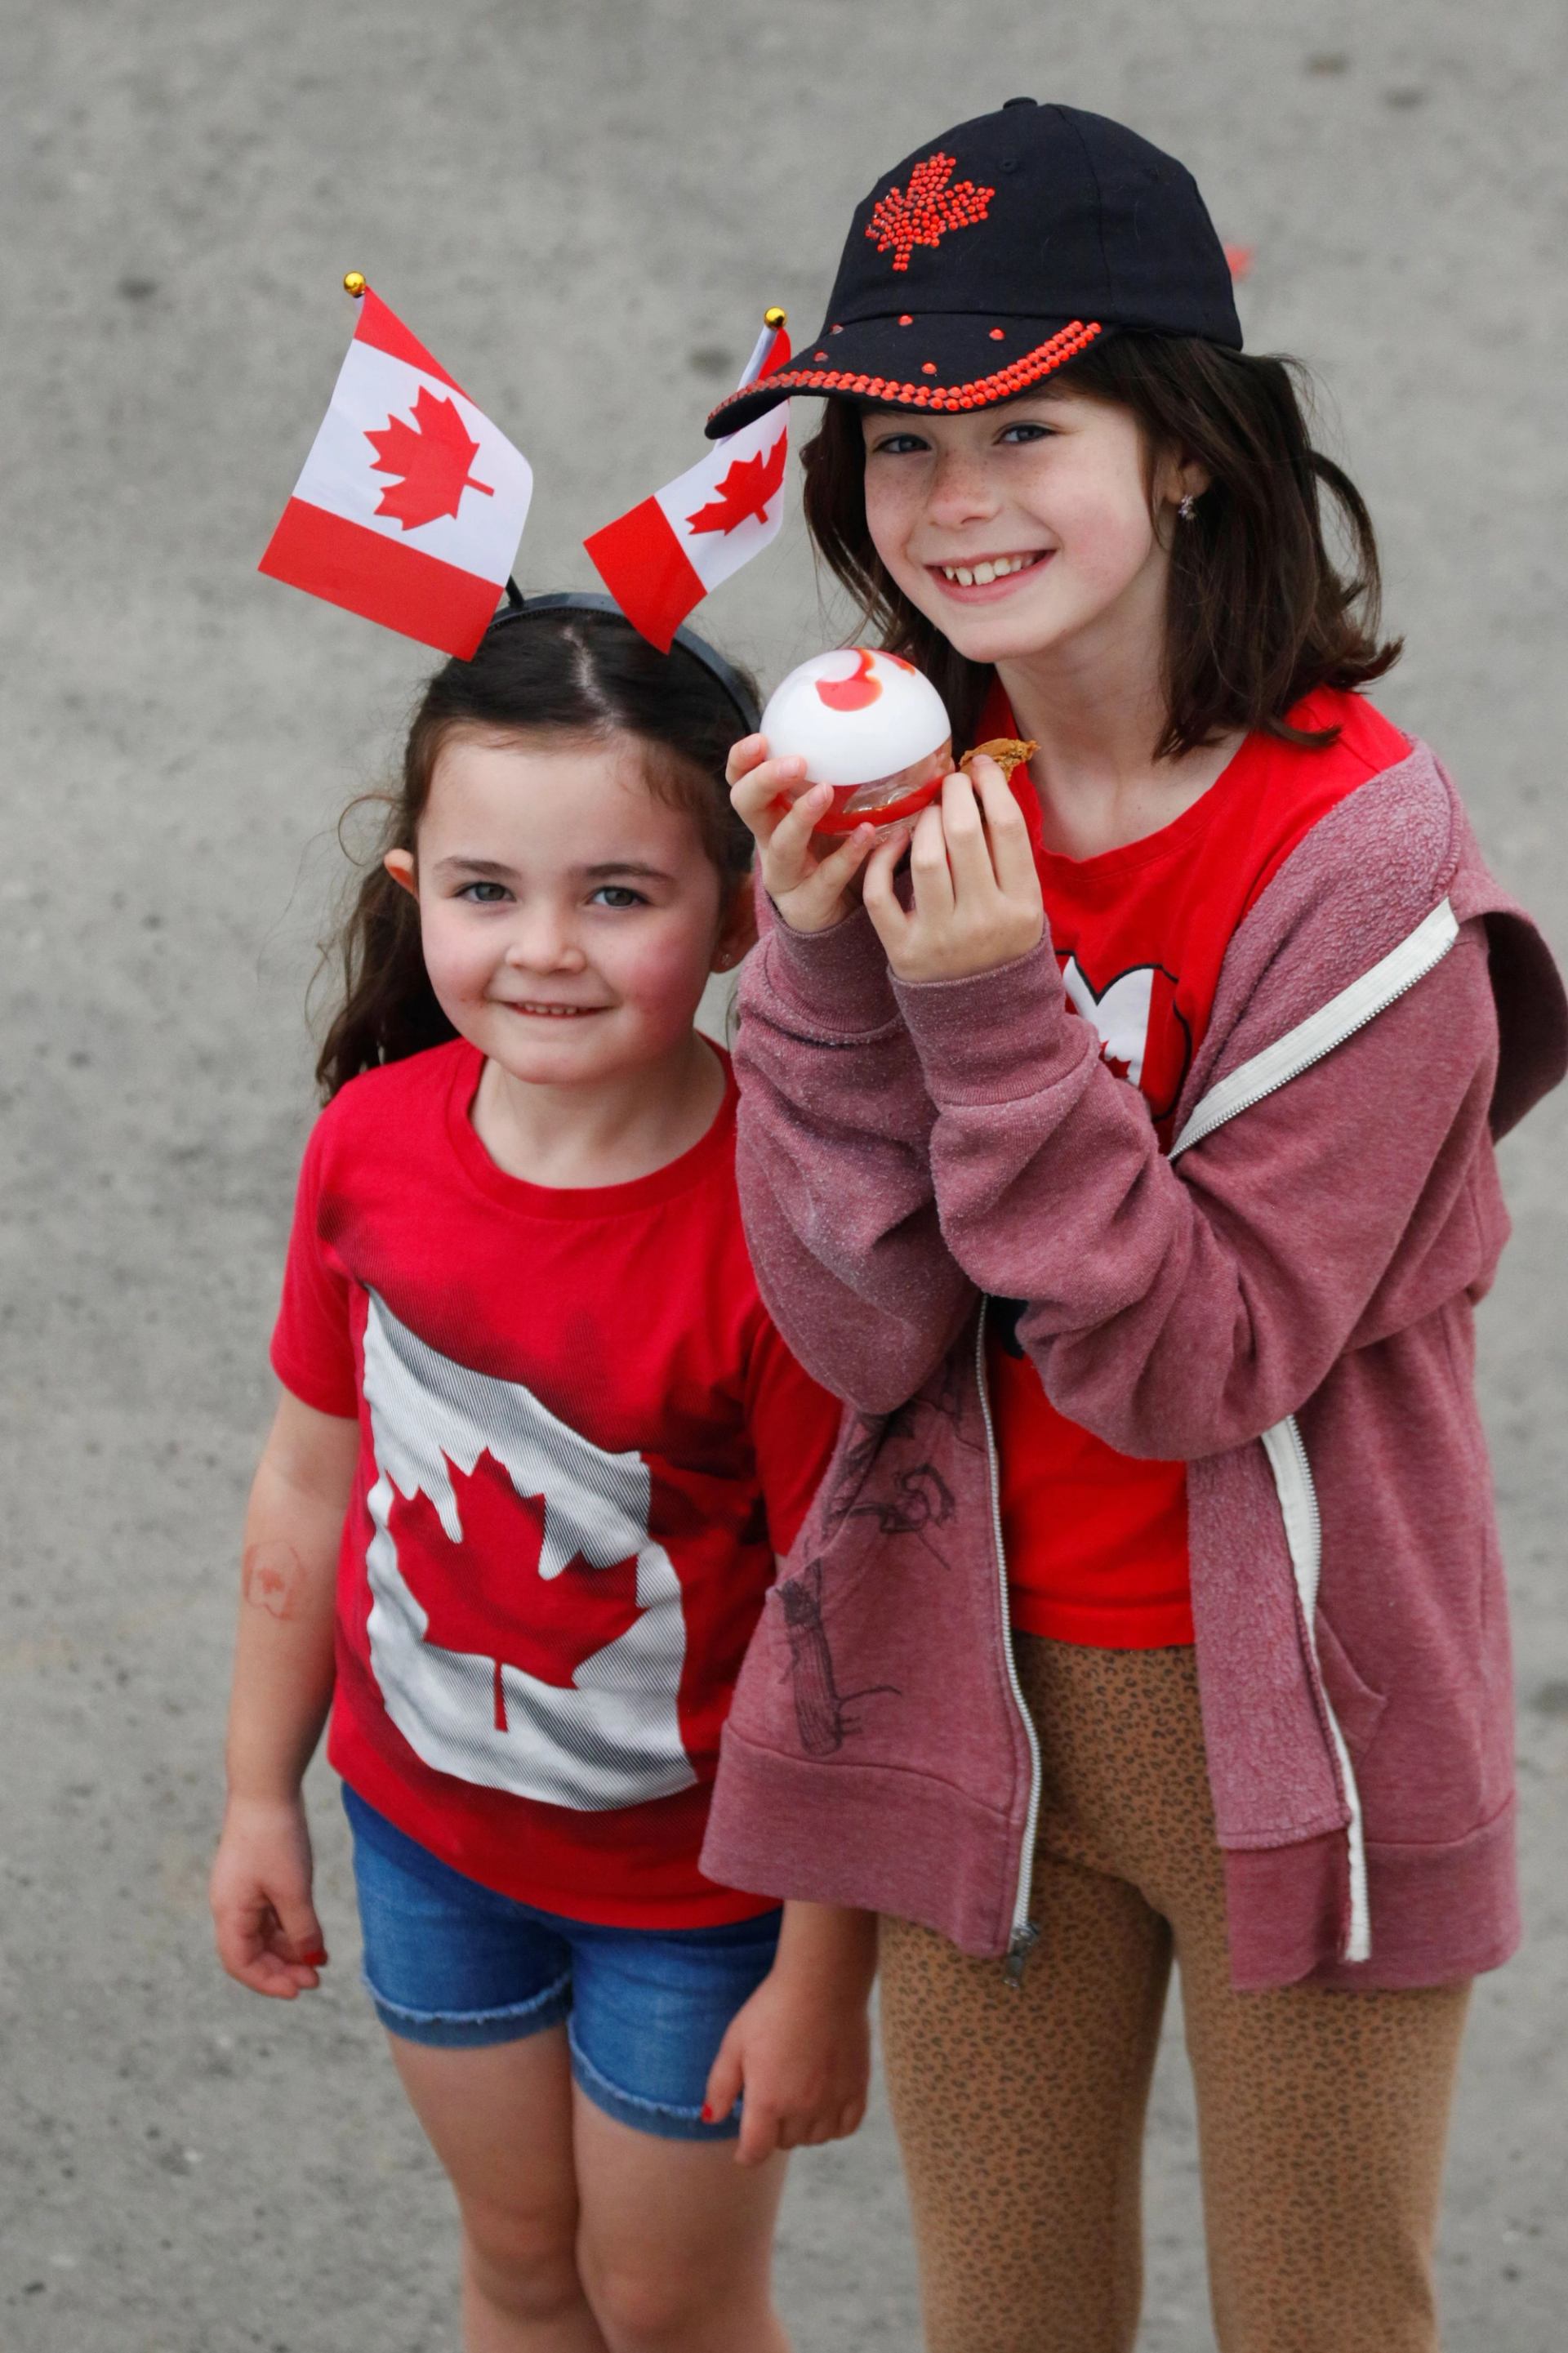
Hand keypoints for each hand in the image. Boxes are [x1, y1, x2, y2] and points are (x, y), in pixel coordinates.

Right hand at [210, 1791, 327, 1999]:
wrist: (266, 1788)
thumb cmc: (276, 1838)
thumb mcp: (294, 1889)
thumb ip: (302, 1930)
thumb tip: (310, 1962)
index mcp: (229, 1912)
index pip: (241, 1963)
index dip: (268, 1982)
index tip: (299, 1990)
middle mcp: (230, 1905)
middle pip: (251, 1952)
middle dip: (281, 1969)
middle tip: (315, 1980)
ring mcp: (241, 1891)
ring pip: (262, 1934)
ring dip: (287, 1950)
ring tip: (318, 1960)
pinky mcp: (254, 1876)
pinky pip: (268, 1914)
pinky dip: (289, 1927)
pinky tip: (312, 1934)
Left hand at [701, 1951, 871, 2167]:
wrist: (823, 1982)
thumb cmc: (773, 2008)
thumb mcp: (735, 2042)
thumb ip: (720, 2086)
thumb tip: (711, 2119)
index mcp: (768, 2100)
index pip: (755, 2152)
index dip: (746, 2154)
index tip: (745, 2149)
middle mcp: (801, 2109)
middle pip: (784, 2142)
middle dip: (773, 2128)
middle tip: (772, 2095)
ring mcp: (833, 2101)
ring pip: (814, 2138)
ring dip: (802, 2127)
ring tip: (796, 2096)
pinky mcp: (858, 2090)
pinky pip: (845, 2128)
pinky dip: (833, 2125)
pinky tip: (824, 2103)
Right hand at [727, 733, 909, 935]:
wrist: (837, 918)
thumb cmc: (831, 853)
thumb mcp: (830, 814)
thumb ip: (840, 781)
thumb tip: (878, 732)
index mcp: (770, 813)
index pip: (741, 781)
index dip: (742, 761)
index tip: (760, 740)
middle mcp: (768, 841)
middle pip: (747, 806)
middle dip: (765, 781)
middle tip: (796, 762)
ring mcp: (785, 875)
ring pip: (782, 845)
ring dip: (801, 816)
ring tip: (825, 792)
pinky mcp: (807, 904)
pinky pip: (825, 878)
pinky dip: (847, 854)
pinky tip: (867, 834)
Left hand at [862, 757, 1042, 982]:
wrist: (983, 1015)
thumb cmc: (1001, 942)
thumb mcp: (1022, 904)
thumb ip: (1008, 855)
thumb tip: (984, 786)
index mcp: (1022, 905)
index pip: (1007, 827)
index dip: (990, 785)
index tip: (978, 766)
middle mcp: (984, 921)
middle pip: (964, 834)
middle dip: (954, 794)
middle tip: (949, 783)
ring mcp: (942, 937)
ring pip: (925, 857)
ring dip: (924, 822)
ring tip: (929, 814)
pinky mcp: (903, 950)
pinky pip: (881, 892)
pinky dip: (881, 859)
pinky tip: (892, 842)